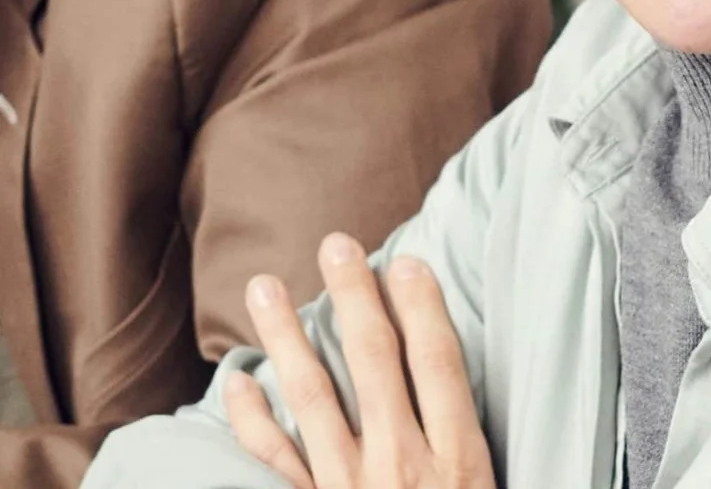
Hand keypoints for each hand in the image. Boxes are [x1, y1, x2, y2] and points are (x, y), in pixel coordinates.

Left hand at [224, 233, 493, 488]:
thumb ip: (471, 453)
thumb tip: (460, 394)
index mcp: (456, 461)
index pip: (437, 362)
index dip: (423, 306)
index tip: (406, 262)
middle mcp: (399, 464)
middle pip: (374, 362)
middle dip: (354, 298)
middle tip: (336, 245)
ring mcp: (348, 488)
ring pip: (312, 398)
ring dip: (286, 336)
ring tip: (264, 287)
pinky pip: (273, 460)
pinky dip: (251, 420)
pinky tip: (239, 381)